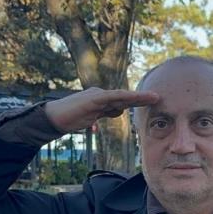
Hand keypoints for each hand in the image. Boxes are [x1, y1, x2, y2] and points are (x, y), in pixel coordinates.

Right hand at [44, 87, 159, 132]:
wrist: (55, 118)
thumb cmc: (71, 118)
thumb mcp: (93, 117)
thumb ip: (105, 113)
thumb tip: (117, 112)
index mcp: (102, 100)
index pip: (123, 101)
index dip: (137, 101)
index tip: (151, 103)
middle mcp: (102, 95)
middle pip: (125, 97)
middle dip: (142, 97)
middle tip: (158, 97)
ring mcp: (97, 95)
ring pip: (122, 96)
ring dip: (138, 97)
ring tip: (153, 97)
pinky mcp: (92, 99)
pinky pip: (111, 97)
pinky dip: (122, 97)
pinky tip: (133, 97)